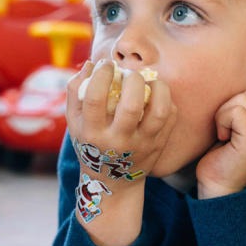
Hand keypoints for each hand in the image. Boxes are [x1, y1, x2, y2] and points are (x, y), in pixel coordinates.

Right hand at [66, 59, 175, 190]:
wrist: (112, 182)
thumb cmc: (90, 144)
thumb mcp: (74, 122)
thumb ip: (75, 91)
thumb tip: (91, 63)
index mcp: (92, 133)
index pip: (95, 98)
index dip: (102, 75)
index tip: (106, 65)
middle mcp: (118, 141)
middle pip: (131, 105)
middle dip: (133, 79)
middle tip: (130, 73)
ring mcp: (142, 145)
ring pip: (160, 111)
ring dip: (158, 87)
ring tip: (149, 81)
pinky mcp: (159, 145)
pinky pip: (171, 116)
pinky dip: (166, 100)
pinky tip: (155, 96)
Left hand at [195, 87, 245, 198]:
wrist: (217, 186)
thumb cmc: (222, 155)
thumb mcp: (239, 125)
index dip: (237, 106)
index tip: (232, 129)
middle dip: (229, 109)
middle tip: (226, 133)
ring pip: (242, 100)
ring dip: (224, 116)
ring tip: (225, 137)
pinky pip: (235, 111)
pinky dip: (222, 122)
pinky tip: (223, 139)